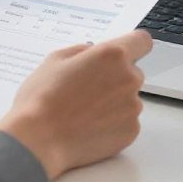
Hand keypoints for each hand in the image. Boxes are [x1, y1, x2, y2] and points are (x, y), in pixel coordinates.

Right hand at [0, 29, 151, 180]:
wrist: (40, 140)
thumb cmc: (43, 97)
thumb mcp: (55, 60)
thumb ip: (81, 51)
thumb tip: (92, 52)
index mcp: (112, 55)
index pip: (142, 41)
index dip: (133, 45)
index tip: (123, 53)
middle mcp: (129, 78)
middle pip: (133, 71)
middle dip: (116, 76)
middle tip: (89, 88)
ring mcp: (132, 107)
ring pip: (130, 97)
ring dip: (114, 100)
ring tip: (85, 111)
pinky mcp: (131, 131)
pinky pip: (127, 120)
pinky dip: (114, 122)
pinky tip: (90, 126)